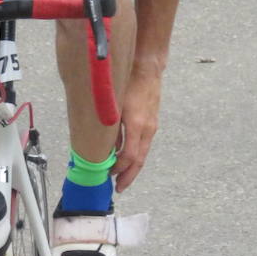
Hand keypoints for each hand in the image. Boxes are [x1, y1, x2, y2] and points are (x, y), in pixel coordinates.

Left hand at [109, 65, 161, 192]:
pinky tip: (127, 156)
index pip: (130, 156)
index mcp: (137, 124)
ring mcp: (152, 125)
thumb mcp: (116, 103)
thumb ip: (111, 124)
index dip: (119, 169)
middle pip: (139, 160)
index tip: (108, 176)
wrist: (147, 66)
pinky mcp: (152, 121)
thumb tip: (104, 144)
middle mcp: (147, 128)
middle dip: (128, 176)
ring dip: (132, 167)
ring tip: (122, 177)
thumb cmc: (128, 81)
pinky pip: (144, 143)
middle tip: (118, 188)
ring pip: (143, 153)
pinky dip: (136, 154)